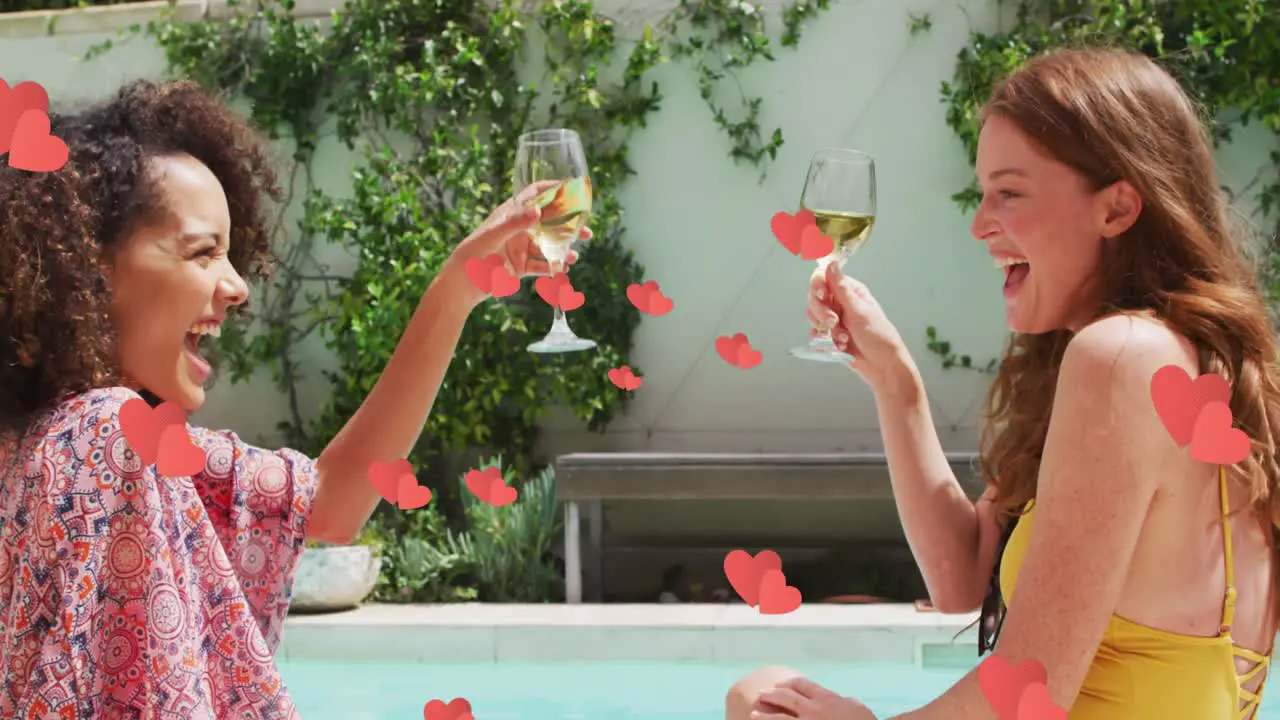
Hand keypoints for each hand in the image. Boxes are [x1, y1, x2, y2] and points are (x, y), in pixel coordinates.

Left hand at [440, 180, 589, 308]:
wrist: (463, 282)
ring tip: (575, 256)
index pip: (535, 195)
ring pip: (547, 246)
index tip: (572, 188)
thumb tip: (538, 211)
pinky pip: (541, 265)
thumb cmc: (474, 252)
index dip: (552, 189)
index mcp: (511, 214)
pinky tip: (563, 269)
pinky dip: (553, 267)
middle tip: (586, 230)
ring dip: (563, 250)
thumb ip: (516, 223)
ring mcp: (520, 247)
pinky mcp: (520, 266)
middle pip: (548, 222)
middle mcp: (518, 229)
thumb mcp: (494, 234)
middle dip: (567, 226)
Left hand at [753, 677, 878, 719]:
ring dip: (765, 715)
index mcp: (827, 698)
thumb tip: (846, 700)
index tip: (780, 684)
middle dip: (771, 695)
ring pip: (780, 718)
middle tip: (760, 694)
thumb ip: (848, 702)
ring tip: (753, 713)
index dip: (789, 683)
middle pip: (786, 697)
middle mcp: (814, 710)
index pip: (802, 685)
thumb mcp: (859, 708)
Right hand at [807, 262, 915, 396]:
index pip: (823, 279)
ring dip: (825, 328)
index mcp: (850, 291)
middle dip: (821, 312)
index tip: (821, 297)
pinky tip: (838, 345)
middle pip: (815, 298)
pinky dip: (824, 340)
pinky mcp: (831, 335)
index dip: (818, 287)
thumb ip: (841, 289)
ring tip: (842, 337)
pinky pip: (817, 332)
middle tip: (834, 322)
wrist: (883, 366)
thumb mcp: (859, 311)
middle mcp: (841, 302)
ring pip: (814, 316)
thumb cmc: (878, 336)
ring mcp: (836, 319)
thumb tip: (831, 263)